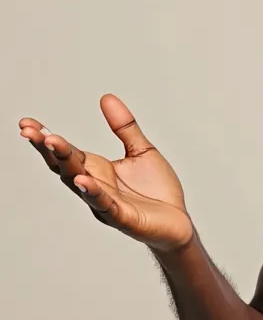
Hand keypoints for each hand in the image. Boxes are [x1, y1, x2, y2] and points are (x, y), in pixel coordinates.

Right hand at [19, 94, 193, 251]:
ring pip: (80, 183)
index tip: (27, 123)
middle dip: (49, 148)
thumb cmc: (157, 191)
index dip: (46, 138)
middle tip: (31, 131)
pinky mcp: (123, 218)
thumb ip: (124, 127)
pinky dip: (93, 193)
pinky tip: (83, 181)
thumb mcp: (142, 150)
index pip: (66, 152)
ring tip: (53, 144)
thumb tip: (106, 97)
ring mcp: (106, 203)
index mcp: (97, 169)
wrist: (178, 222)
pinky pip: (105, 204)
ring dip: (66, 165)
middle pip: (66, 165)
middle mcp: (95, 186)